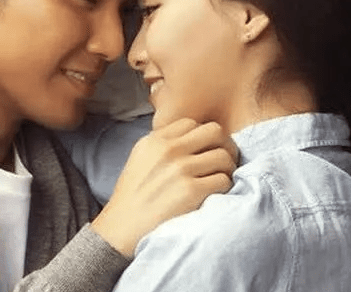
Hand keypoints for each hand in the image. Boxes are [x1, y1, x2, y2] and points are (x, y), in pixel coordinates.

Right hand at [91, 118, 237, 256]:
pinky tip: (214, 194)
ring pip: (223, 156)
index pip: (191, 123)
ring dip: (227, 169)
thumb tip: (195, 141)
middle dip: (223, 145)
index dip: (202, 136)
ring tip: (219, 179)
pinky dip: (224, 187)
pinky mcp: (191, 191)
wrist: (122, 227)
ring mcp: (180, 170)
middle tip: (222, 161)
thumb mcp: (140, 159)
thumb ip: (163, 146)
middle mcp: (168, 150)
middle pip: (214, 132)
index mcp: (154, 140)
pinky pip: (224, 180)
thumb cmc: (133, 196)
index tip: (203, 151)